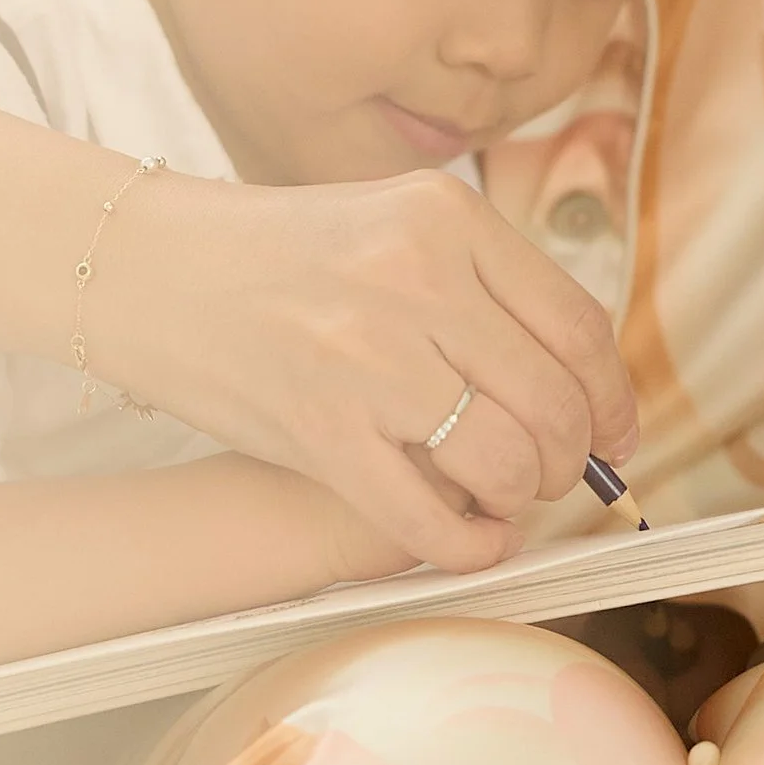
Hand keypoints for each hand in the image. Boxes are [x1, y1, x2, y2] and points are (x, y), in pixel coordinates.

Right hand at [99, 167, 637, 574]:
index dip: (613, 399)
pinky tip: (470, 538)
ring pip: (507, 462)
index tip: (616, 436)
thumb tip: (580, 387)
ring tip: (498, 495)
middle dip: (570, 460)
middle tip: (552, 476)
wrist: (147, 267)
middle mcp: (416, 279)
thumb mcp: (393, 225)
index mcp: (446, 218)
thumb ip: (481, 288)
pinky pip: (431, 519)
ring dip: (520, 499)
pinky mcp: (320, 431)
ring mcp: (367, 356)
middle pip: (554, 403)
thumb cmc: (275, 254)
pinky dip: (469, 546)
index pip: (577, 327)